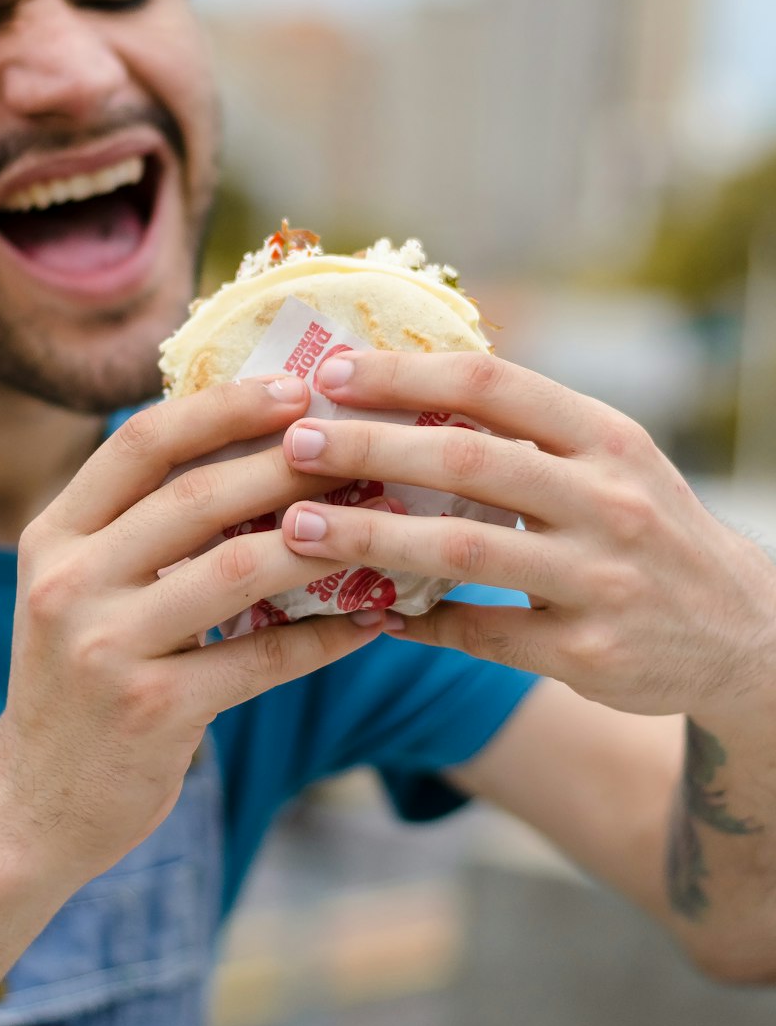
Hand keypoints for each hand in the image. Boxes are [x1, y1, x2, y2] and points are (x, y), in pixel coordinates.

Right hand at [0, 376, 379, 892]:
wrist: (31, 808)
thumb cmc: (80, 682)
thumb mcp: (82, 589)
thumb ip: (140, 528)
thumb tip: (255, 453)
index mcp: (55, 535)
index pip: (141, 443)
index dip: (222, 407)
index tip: (295, 386)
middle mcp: (68, 581)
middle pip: (196, 496)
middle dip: (288, 463)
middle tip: (362, 445)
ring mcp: (104, 647)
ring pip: (236, 568)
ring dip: (320, 541)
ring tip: (383, 521)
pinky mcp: (150, 710)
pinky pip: (260, 658)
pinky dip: (324, 635)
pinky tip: (374, 620)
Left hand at [280, 350, 775, 721]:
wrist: (742, 633)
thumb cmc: (646, 527)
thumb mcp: (612, 459)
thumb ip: (528, 428)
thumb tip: (405, 385)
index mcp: (606, 437)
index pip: (494, 383)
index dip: (406, 374)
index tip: (331, 373)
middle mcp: (608, 500)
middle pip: (467, 459)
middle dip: (370, 447)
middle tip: (294, 444)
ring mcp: (600, 579)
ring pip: (462, 551)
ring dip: (371, 536)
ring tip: (298, 527)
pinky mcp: (588, 652)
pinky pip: (480, 634)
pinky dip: (415, 623)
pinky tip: (361, 612)